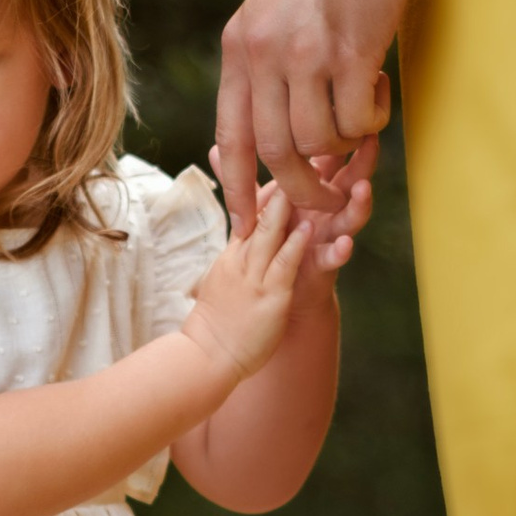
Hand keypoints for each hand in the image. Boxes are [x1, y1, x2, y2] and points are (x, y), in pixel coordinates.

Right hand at [182, 184, 318, 383]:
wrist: (206, 357)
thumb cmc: (213, 327)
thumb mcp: (217, 284)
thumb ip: (230, 262)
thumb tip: (235, 249)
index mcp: (231, 256)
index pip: (248, 215)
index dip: (265, 191)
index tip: (280, 166)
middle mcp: (241, 260)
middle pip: (259, 216)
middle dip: (280, 188)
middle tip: (296, 158)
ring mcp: (255, 277)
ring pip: (272, 233)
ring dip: (291, 207)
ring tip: (306, 182)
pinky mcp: (270, 297)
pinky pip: (283, 265)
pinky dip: (296, 245)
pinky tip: (309, 228)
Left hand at [214, 0, 419, 233]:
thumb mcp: (272, 8)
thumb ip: (268, 58)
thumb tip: (277, 116)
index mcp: (238, 49)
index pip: (231, 137)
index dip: (238, 188)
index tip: (248, 224)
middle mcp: (262, 56)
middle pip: (276, 154)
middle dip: (302, 190)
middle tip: (328, 199)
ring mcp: (304, 54)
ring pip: (318, 142)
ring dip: (344, 146)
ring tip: (361, 115)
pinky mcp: (349, 51)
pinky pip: (356, 119)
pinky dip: (370, 120)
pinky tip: (378, 90)